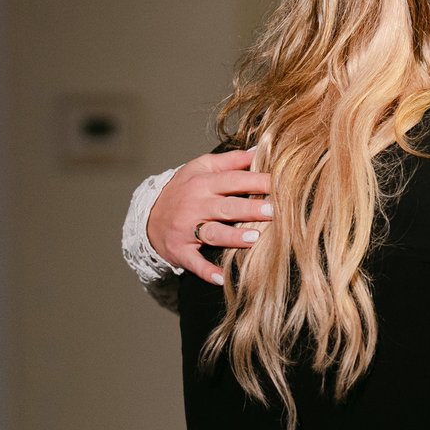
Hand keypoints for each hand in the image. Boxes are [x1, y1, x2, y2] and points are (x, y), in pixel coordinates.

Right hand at [148, 148, 271, 285]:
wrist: (148, 217)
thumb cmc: (183, 190)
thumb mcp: (200, 168)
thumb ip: (230, 160)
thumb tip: (259, 150)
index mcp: (203, 183)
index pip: (234, 180)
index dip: (257, 181)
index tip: (281, 183)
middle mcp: (195, 205)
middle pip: (226, 207)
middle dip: (249, 208)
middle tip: (273, 210)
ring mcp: (187, 230)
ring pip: (212, 233)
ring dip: (232, 237)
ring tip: (254, 238)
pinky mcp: (180, 251)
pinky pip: (194, 262)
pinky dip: (206, 272)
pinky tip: (222, 279)